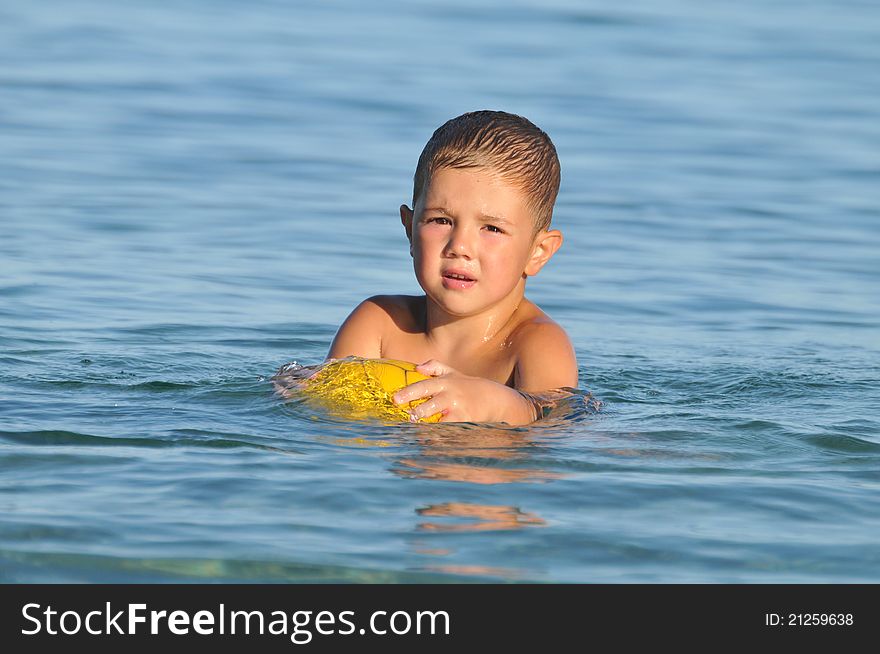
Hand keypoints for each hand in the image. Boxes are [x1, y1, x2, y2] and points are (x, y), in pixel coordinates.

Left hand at [392, 360, 535, 424]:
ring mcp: (459, 409)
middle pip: (430, 404)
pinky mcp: (466, 421)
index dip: (409, 392)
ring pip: (439, 420)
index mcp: (446, 382)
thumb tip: (417, 367)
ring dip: (426, 426)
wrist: (495, 399)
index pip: (424, 385)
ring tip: (416, 430)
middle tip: (406, 416)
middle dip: (417, 411)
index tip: (395, 399)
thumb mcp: (454, 373)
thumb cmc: (470, 386)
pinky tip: (430, 441)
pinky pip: (449, 430)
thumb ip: (435, 367)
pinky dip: (439, 436)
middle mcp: (451, 395)